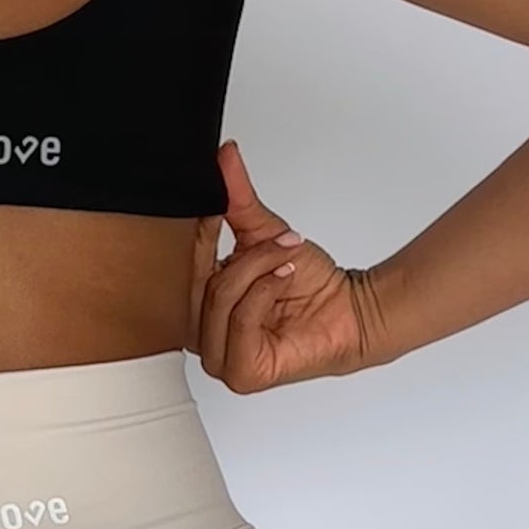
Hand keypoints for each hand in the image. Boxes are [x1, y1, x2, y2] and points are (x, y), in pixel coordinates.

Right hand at [188, 140, 386, 390]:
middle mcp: (201, 335)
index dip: (197, 237)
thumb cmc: (308, 283)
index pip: (177, 269)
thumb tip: (225, 154)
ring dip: (258, 270)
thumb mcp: (264, 233)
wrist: (351, 310)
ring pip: (219, 299)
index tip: (217, 210)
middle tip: (273, 241)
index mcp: (195, 306)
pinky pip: (239, 323)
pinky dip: (263, 294)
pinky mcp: (242, 374)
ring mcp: (219, 360)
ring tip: (287, 260)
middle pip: (198, 284)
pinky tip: (284, 281)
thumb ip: (236, 197)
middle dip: (241, 256)